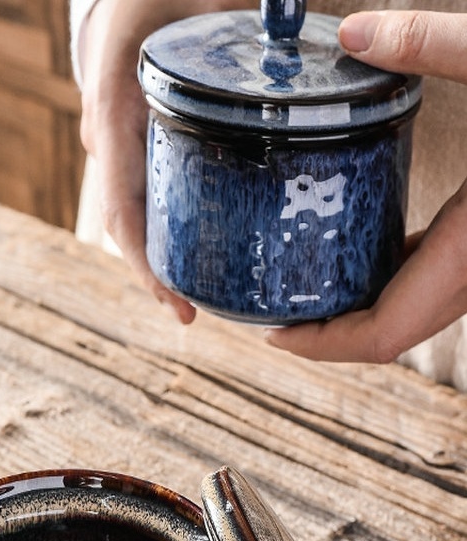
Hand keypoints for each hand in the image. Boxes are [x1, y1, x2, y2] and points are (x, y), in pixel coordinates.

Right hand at [79, 0, 252, 323]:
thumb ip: (245, 22)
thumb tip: (320, 39)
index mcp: (114, 109)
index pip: (121, 203)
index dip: (142, 260)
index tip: (173, 301)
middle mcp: (107, 136)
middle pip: (124, 220)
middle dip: (152, 271)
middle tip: (189, 314)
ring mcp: (115, 143)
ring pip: (130, 211)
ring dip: (157, 254)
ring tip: (192, 295)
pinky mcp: (131, 144)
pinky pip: (141, 191)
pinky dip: (162, 225)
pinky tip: (192, 246)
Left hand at [266, 10, 466, 362]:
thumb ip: (433, 44)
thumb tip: (355, 31)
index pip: (385, 334)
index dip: (324, 346)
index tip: (272, 335)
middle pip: (389, 334)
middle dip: (327, 336)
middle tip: (270, 314)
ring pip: (412, 313)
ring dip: (356, 313)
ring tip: (299, 290)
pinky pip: (430, 282)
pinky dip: (387, 281)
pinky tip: (357, 255)